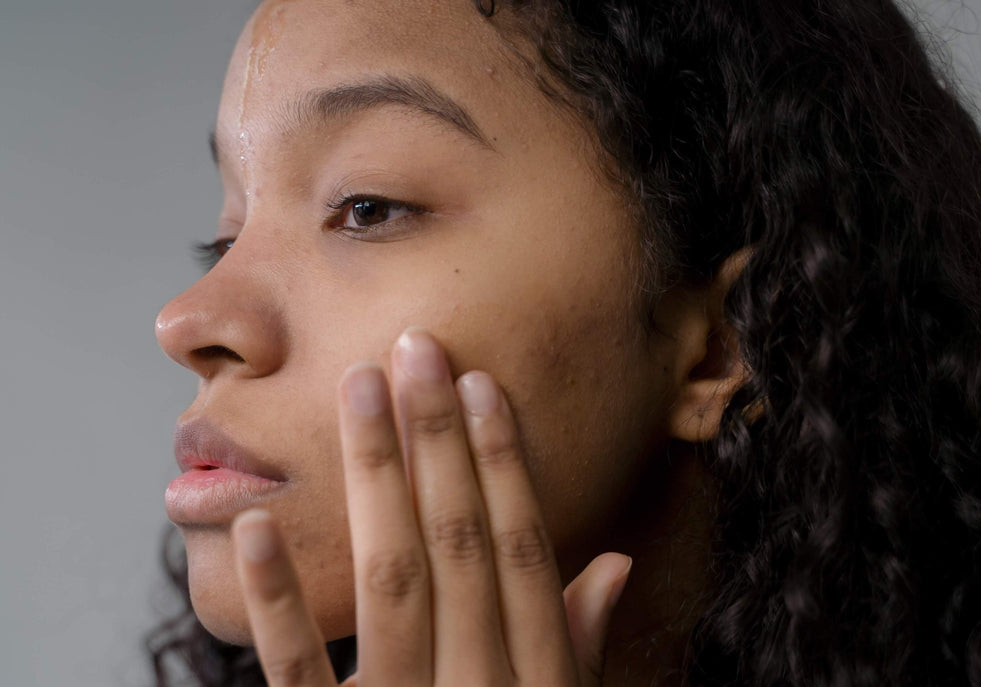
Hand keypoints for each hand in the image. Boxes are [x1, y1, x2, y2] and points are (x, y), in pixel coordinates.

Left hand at [230, 328, 632, 685]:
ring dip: (375, 480)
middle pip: (458, 546)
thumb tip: (614, 563)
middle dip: (437, 442)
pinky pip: (299, 674)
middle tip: (414, 350)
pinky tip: (253, 523)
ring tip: (357, 392)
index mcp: (536, 682)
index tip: (480, 386)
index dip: (504, 465)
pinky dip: (273, 600)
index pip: (521, 551)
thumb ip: (579, 650)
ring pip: (392, 582)